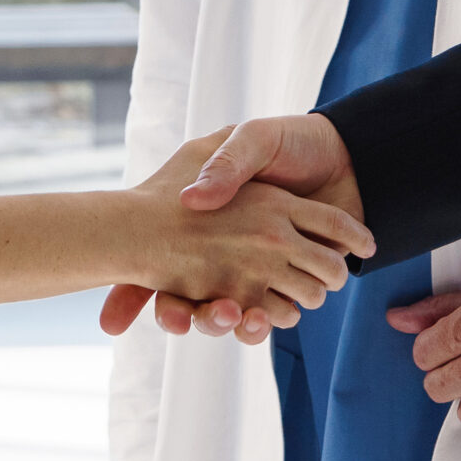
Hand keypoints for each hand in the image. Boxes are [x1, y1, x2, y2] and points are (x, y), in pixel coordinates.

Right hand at [99, 116, 361, 342]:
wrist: (346, 157)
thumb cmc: (291, 144)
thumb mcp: (253, 139)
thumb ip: (226, 162)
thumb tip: (194, 198)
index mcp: (206, 219)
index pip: (154, 264)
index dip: (129, 295)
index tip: (114, 321)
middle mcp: (226, 252)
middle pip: (189, 303)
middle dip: (185, 317)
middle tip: (185, 315)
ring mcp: (258, 271)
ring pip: (229, 316)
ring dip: (228, 322)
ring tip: (227, 312)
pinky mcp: (290, 283)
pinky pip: (268, 315)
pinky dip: (264, 320)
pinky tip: (261, 313)